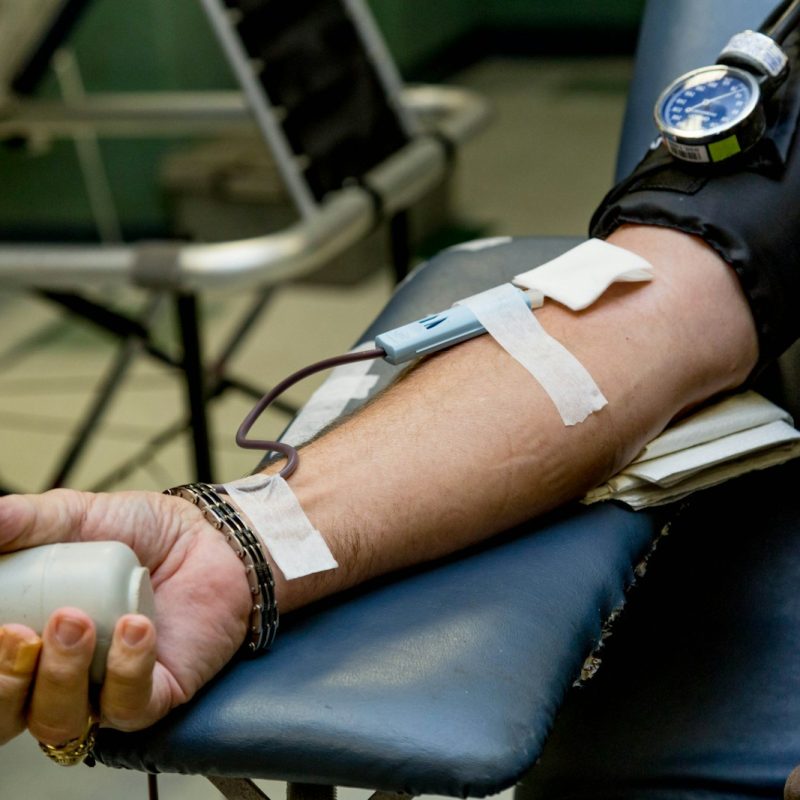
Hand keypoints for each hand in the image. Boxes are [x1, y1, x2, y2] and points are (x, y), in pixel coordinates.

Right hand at [0, 489, 251, 746]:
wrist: (210, 536)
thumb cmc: (141, 531)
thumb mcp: (74, 515)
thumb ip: (24, 521)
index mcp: (28, 637)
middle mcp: (58, 673)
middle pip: (7, 715)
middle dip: (3, 683)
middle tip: (19, 632)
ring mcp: (103, 689)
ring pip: (59, 720)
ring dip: (59, 675)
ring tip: (77, 620)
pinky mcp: (154, 695)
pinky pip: (128, 705)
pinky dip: (126, 668)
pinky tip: (135, 627)